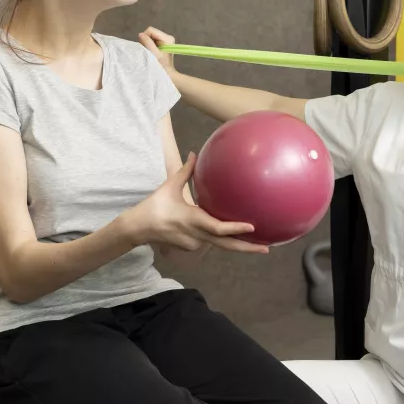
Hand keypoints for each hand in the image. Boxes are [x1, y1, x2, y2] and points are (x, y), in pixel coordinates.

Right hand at [131, 153, 267, 254]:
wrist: (137, 229)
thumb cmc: (153, 206)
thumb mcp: (169, 186)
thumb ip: (185, 171)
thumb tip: (194, 153)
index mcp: (192, 219)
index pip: (218, 228)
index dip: (235, 228)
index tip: (252, 227)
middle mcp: (196, 235)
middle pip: (225, 245)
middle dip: (247, 248)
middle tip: (266, 249)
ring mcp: (193, 244)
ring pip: (218, 244)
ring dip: (236, 244)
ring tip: (258, 244)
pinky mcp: (191, 247)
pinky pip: (209, 242)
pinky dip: (221, 240)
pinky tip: (234, 238)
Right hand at [139, 27, 176, 74]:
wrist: (167, 74)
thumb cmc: (162, 66)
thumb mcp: (154, 54)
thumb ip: (148, 43)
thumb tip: (140, 34)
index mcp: (167, 38)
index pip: (151, 30)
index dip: (145, 37)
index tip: (144, 46)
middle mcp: (167, 37)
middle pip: (151, 33)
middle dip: (146, 40)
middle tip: (147, 51)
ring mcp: (165, 40)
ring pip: (150, 36)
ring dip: (147, 44)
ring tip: (150, 52)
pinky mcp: (162, 43)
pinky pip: (152, 40)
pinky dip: (149, 45)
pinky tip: (152, 52)